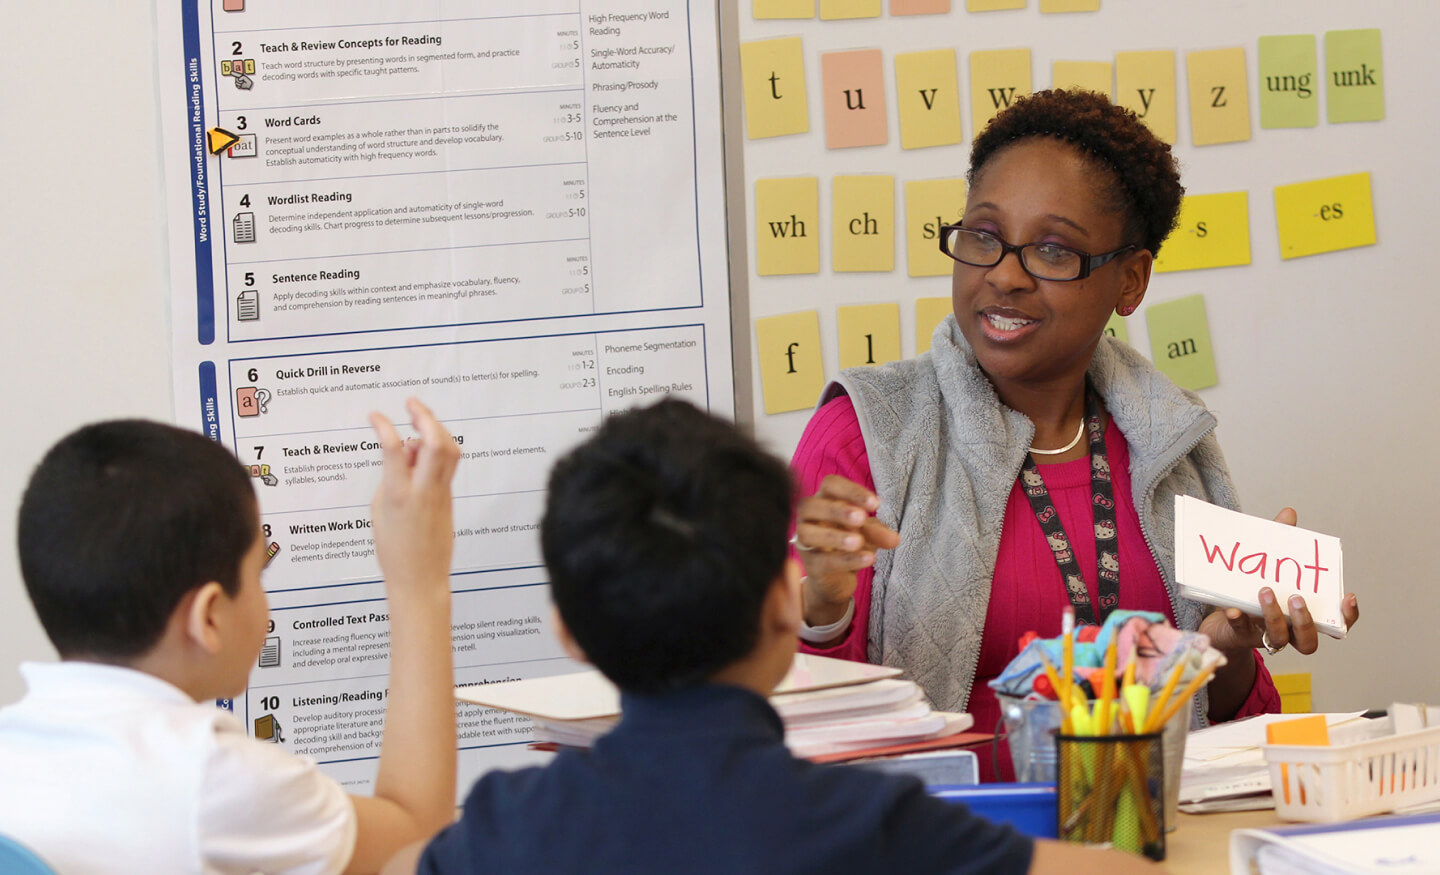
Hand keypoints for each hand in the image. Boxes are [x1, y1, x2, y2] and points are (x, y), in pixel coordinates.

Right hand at [369, 398, 461, 597]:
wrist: (420, 579)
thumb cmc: (393, 551)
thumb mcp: (379, 511)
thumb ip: (390, 477)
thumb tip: (403, 452)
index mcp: (398, 495)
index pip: (392, 449)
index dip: (383, 425)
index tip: (374, 414)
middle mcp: (422, 491)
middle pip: (434, 442)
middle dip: (424, 416)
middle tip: (410, 403)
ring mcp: (440, 494)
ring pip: (449, 451)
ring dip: (436, 429)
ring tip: (418, 420)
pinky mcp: (449, 499)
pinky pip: (447, 466)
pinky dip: (437, 449)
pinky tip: (422, 449)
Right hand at [793, 475, 899, 625]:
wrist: (836, 579)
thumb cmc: (849, 544)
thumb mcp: (868, 533)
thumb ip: (878, 532)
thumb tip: (894, 539)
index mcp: (823, 500)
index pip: (830, 485)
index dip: (851, 491)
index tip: (876, 504)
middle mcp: (808, 518)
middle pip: (810, 505)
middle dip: (836, 511)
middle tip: (862, 518)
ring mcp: (804, 541)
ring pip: (808, 533)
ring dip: (835, 536)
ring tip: (858, 542)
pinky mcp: (810, 565)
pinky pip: (823, 561)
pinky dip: (846, 560)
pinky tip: (867, 559)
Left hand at [1200, 507, 1359, 657]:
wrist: (1220, 618)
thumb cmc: (1252, 592)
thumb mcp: (1268, 566)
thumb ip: (1279, 542)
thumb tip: (1289, 514)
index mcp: (1301, 615)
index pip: (1335, 624)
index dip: (1347, 616)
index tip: (1347, 597)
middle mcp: (1288, 631)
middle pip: (1308, 641)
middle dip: (1305, 621)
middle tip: (1296, 597)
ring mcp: (1264, 635)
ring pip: (1278, 638)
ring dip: (1273, 616)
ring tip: (1265, 591)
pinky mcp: (1239, 635)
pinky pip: (1240, 631)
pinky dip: (1238, 620)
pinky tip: (1234, 609)